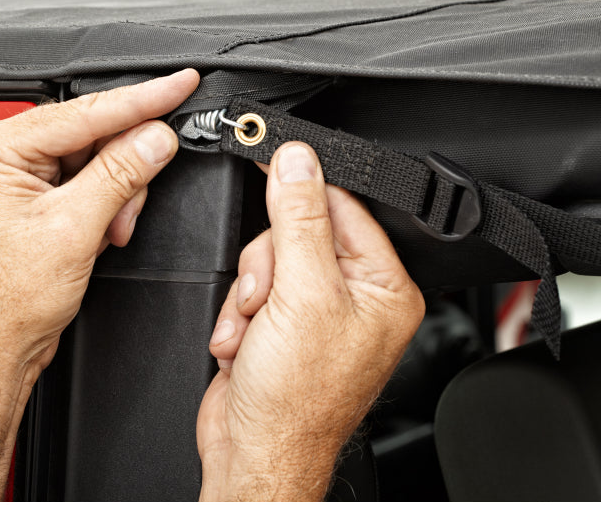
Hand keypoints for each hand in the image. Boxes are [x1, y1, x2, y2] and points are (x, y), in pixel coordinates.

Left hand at [0, 68, 198, 388]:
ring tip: (112, 231)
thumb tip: (155, 138)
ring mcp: (14, 184)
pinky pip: (82, 189)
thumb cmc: (0, 305)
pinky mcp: (30, 207)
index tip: (179, 84)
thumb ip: (120, 175)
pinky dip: (103, 210)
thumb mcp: (72, 231)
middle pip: (90, 136)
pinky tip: (102, 234)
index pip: (83, 111)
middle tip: (142, 193)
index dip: (142, 99)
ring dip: (116, 197)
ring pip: (92, 164)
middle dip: (125, 169)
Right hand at [197, 142, 424, 500]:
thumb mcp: (302, 295)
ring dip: (248, 296)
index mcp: (381, 287)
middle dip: (268, 265)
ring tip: (253, 330)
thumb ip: (298, 221)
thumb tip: (297, 163)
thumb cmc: (296, 402)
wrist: (254, 454)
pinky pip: (249, 290)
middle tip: (266, 297)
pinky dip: (236, 317)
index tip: (271, 165)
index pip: (343, 208)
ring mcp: (312, 313)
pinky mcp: (278, 326)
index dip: (303, 189)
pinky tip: (243, 345)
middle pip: (296, 232)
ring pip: (266, 260)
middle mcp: (352, 298)